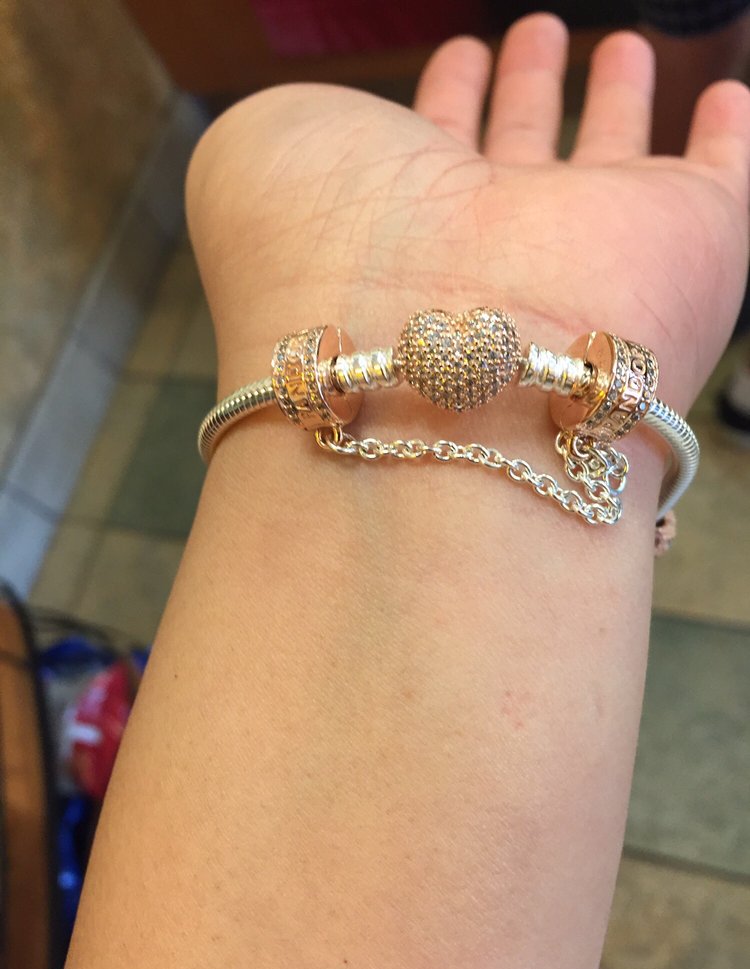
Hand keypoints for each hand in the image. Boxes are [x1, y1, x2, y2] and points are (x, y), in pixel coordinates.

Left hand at [188, 13, 749, 419]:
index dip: (446, 99)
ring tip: (617, 48)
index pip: (433, 149)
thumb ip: (291, 135)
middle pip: (521, 155)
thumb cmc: (323, 246)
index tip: (458, 55)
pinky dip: (728, 137)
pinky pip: (722, 175)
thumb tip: (323, 137)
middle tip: (540, 36)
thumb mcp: (256, 161)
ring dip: (613, 101)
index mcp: (407, 222)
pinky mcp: (691, 246)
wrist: (439, 369)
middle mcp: (496, 244)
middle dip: (528, 93)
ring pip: (612, 156)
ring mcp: (593, 248)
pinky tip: (727, 101)